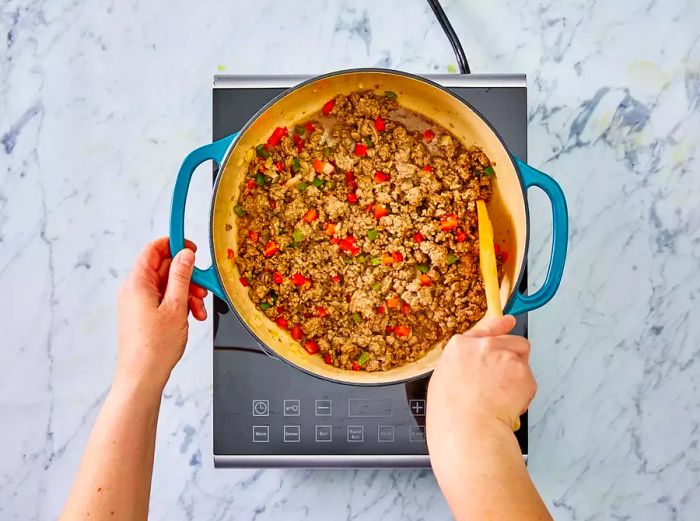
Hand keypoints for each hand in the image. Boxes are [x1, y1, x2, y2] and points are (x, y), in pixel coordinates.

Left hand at [116, 237, 207, 391]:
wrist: (142, 376)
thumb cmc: (154, 347)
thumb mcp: (175, 305)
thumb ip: (181, 276)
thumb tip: (185, 254)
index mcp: (138, 283)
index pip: (153, 249)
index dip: (174, 244)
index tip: (192, 248)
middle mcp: (135, 289)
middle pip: (163, 267)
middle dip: (187, 276)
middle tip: (202, 288)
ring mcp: (138, 302)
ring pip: (167, 285)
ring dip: (187, 292)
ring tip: (197, 308)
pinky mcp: (143, 313)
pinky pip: (165, 299)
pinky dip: (180, 303)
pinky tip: (191, 316)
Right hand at [427, 315, 535, 435]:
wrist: (468, 429)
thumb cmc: (451, 413)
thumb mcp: (443, 378)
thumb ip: (462, 363)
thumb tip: (473, 366)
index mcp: (461, 346)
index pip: (486, 328)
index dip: (500, 326)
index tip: (509, 321)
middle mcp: (485, 346)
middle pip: (512, 342)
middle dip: (513, 358)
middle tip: (504, 381)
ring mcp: (506, 358)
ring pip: (523, 361)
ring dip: (518, 376)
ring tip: (501, 397)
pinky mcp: (524, 374)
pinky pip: (529, 382)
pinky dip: (523, 394)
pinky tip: (507, 405)